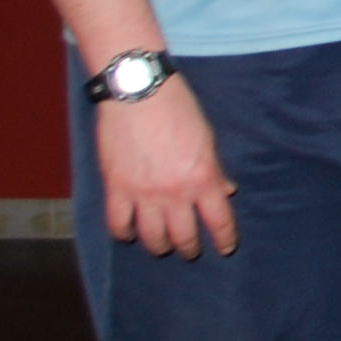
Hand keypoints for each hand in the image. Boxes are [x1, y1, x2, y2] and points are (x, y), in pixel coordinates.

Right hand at [97, 75, 236, 258]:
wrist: (139, 90)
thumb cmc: (178, 108)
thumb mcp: (207, 138)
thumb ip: (215, 170)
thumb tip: (226, 192)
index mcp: (203, 179)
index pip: (219, 222)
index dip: (224, 240)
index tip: (225, 248)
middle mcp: (174, 193)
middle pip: (183, 237)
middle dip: (189, 248)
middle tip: (189, 249)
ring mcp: (143, 193)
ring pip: (151, 237)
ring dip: (159, 246)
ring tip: (161, 245)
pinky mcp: (115, 187)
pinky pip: (117, 224)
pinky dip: (123, 233)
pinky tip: (128, 234)